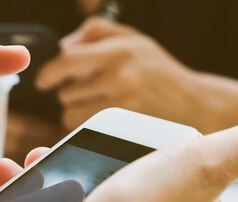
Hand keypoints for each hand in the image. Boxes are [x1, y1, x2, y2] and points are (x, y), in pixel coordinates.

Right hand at [0, 114, 237, 201]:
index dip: (153, 145)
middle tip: (84, 149)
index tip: (131, 135)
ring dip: (71, 178)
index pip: (180, 164)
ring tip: (49, 163)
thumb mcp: (205, 162)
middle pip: (130, 177)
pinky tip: (37, 195)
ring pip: (94, 197)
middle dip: (104, 159)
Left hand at [37, 17, 200, 130]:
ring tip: (99, 106)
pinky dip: (87, 128)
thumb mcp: (133, 40)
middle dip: (71, 94)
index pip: (69, 60)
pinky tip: (105, 120)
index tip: (43, 81)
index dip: (49, 72)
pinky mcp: (125, 129)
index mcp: (121, 50)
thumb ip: (96, 32)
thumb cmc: (158, 71)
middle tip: (90, 93)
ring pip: (71, 116)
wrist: (194, 103)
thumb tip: (63, 46)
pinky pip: (85, 132)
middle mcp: (122, 77)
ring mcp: (124, 106)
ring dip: (77, 113)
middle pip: (66, 93)